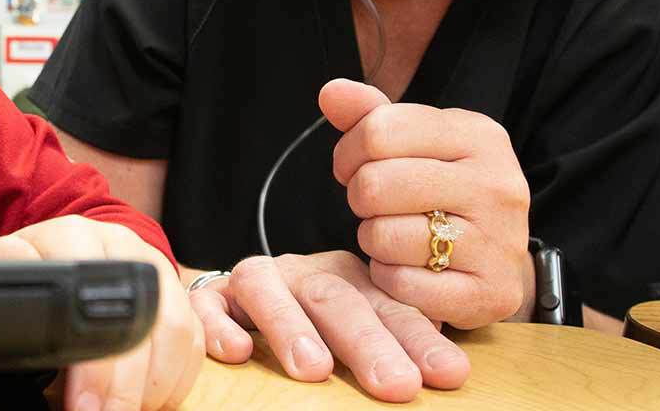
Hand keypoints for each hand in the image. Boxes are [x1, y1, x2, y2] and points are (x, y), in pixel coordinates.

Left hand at [0, 215, 201, 410]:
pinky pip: (191, 339)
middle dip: (123, 383)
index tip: (80, 402)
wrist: (68, 243)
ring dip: (153, 385)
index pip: (91, 296)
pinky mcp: (177, 291)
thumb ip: (7, 301)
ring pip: (173, 331)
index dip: (91, 358)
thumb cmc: (35, 268)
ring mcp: (155, 266)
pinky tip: (150, 400)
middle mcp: (121, 245)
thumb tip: (14, 349)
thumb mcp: (9, 272)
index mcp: (72, 237)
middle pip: (140, 319)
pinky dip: (175, 379)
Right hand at [189, 251, 467, 402]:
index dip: (419, 341)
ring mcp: (259, 282)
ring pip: (269, 291)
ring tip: (314, 370)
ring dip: (291, 328)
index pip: (391, 309)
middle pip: (337, 300)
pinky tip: (235, 351)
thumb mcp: (366, 329)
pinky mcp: (213, 296)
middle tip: (396, 384)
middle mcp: (307, 276)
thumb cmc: (320, 326)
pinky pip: (209, 303)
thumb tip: (449, 371)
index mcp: (354, 283)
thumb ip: (398, 343)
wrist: (244, 295)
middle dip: (368, 344)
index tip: (447, 375)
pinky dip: (218, 324)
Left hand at [322, 79, 531, 328]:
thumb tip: (331, 93)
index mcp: (479, 135)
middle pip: (374, 184)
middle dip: (359, 197)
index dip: (348, 152)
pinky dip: (388, 277)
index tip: (353, 167)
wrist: (500, 263)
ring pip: (384, 236)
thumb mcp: (417, 144)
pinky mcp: (489, 293)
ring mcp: (498, 241)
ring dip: (373, 240)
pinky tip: (406, 268)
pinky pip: (401, 283)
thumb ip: (371, 115)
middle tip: (373, 206)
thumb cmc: (447, 193)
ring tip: (393, 235)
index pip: (379, 131)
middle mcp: (497, 184)